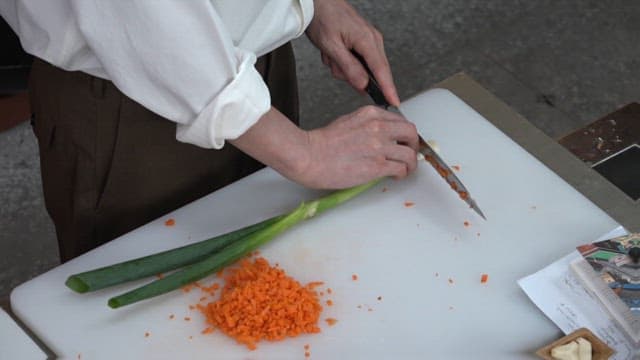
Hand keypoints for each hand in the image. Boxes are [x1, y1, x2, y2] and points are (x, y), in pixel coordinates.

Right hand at [231, 106, 417, 189]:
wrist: (309, 156)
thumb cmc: (322, 143)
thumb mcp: (348, 122)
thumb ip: (367, 125)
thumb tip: (380, 136)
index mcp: (371, 114)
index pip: (400, 120)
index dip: (404, 134)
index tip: (403, 142)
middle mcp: (378, 127)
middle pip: (411, 133)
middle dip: (413, 145)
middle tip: (409, 154)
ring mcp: (379, 146)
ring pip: (409, 154)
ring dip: (410, 164)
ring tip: (403, 170)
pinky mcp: (377, 166)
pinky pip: (401, 169)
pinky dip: (402, 174)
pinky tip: (395, 176)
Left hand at [306, 0, 399, 105]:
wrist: (318, 3)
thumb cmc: (323, 18)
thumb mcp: (331, 46)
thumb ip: (348, 67)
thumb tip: (363, 85)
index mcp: (367, 40)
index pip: (381, 71)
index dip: (388, 89)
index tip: (395, 103)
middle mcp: (373, 40)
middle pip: (371, 72)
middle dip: (351, 75)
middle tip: (334, 64)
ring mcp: (369, 40)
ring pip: (362, 69)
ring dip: (343, 67)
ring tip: (331, 54)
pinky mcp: (363, 42)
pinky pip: (357, 62)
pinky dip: (343, 61)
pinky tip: (334, 53)